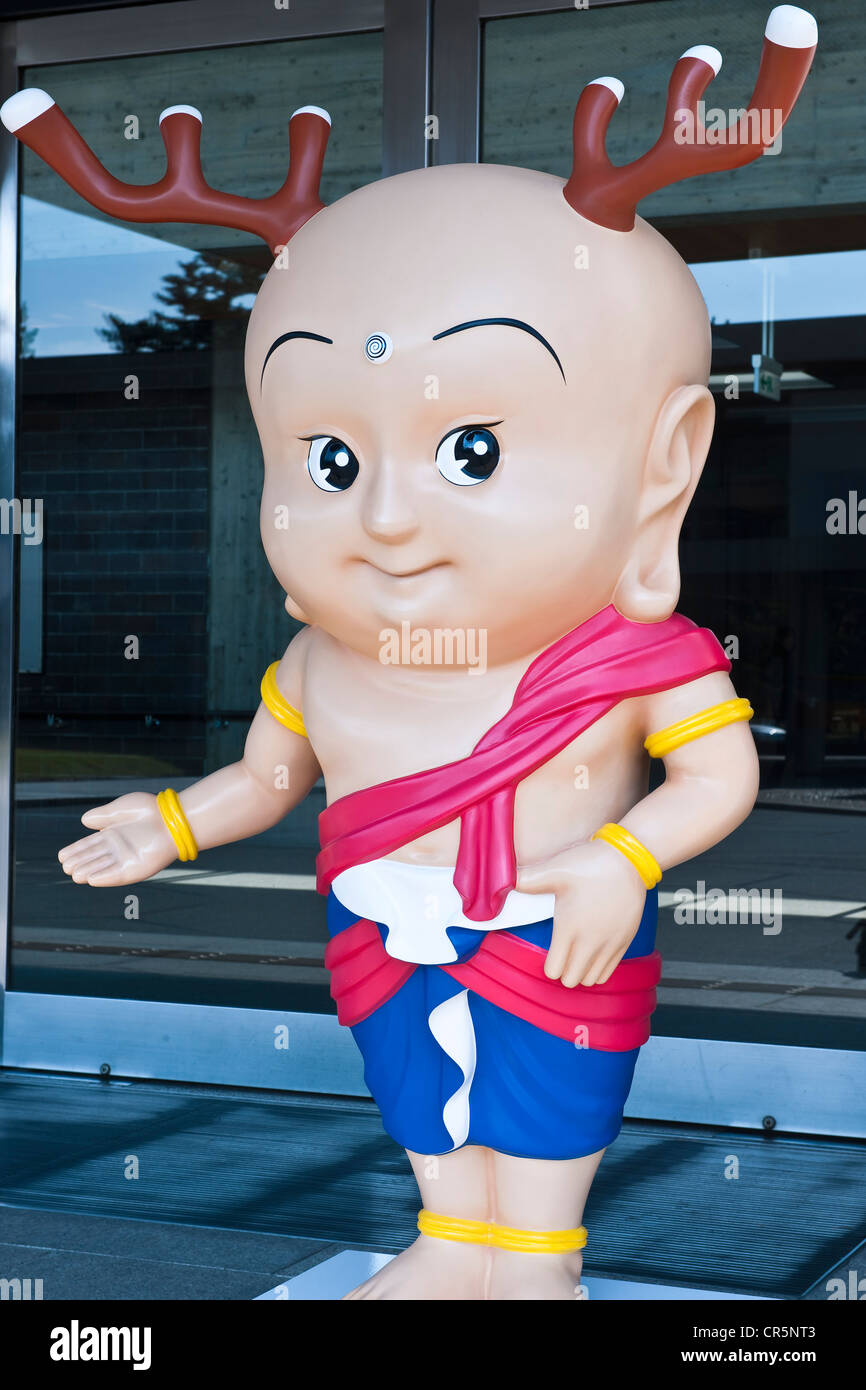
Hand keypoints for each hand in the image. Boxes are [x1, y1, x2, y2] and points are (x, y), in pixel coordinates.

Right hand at [57, 792, 179, 886]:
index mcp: (115, 834)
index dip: (76, 851)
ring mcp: (128, 859)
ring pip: (103, 867)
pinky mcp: (138, 868)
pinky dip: (105, 878)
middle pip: (94, 858)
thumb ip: (103, 815)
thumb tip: (84, 821)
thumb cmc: (150, 810)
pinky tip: (91, 879)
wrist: (172, 817)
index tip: (61, 856)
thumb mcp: (121, 809)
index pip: (91, 845)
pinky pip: (118, 875)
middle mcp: (120, 849)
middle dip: (80, 862)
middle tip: (65, 867)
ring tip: (74, 875)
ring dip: (89, 872)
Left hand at [516, 837, 646, 987]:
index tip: (548, 953)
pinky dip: (598, 969)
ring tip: (576, 953)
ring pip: (591, 980)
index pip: (554, 971)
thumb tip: (501, 881)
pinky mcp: (626, 941)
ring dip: (581, 971)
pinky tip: (593, 952)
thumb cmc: (590, 863)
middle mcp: (591, 942)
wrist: (629, 858)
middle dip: (563, 971)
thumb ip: (526, 880)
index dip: (548, 966)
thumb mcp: (554, 869)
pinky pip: (609, 972)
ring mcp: (610, 944)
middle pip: (572, 980)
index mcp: (569, 928)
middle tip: (561, 953)